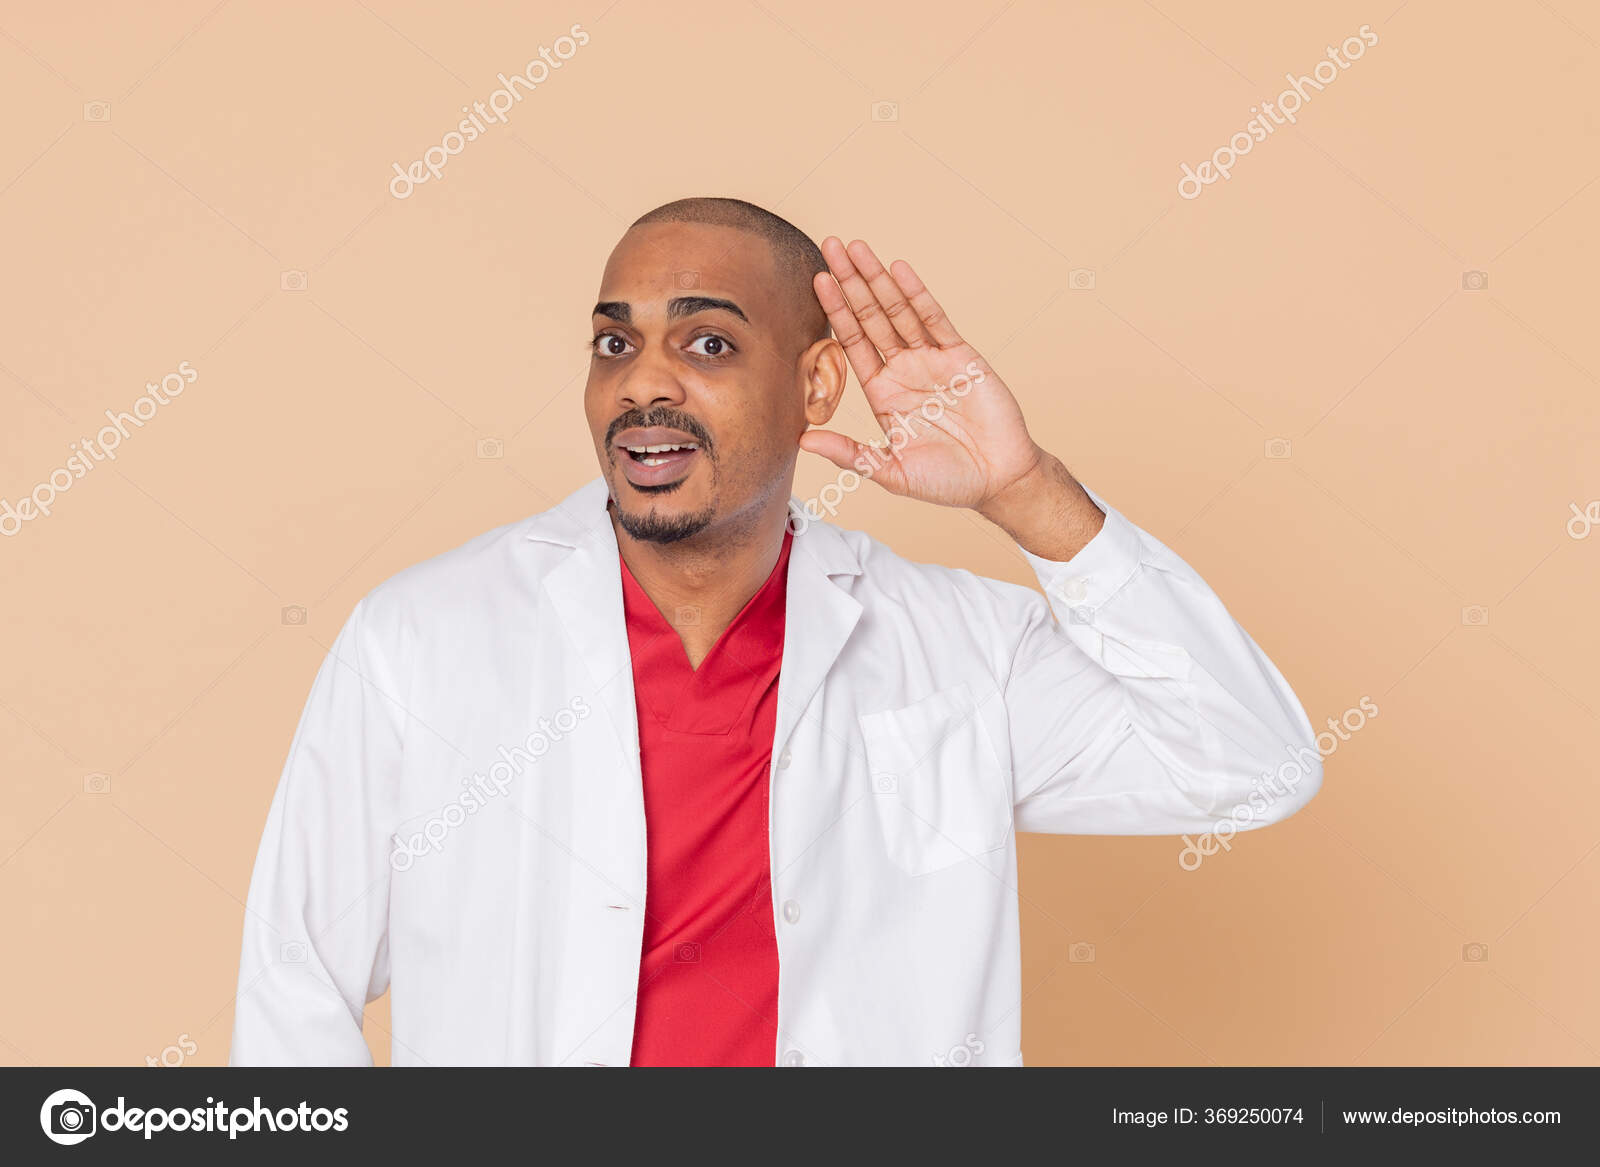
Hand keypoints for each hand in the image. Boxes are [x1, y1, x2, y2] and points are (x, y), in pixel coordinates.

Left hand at [804, 238, 1104, 559]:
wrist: (998, 480)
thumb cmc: (947, 481)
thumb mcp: (890, 471)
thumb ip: (849, 454)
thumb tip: (801, 442)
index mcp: (883, 393)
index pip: (853, 342)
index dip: (836, 311)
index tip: (817, 281)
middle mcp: (903, 370)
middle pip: (871, 317)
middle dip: (851, 282)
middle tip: (830, 245)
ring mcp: (931, 360)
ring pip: (899, 311)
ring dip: (878, 279)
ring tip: (857, 247)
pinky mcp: (961, 356)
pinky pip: (935, 319)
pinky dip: (917, 294)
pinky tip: (899, 270)